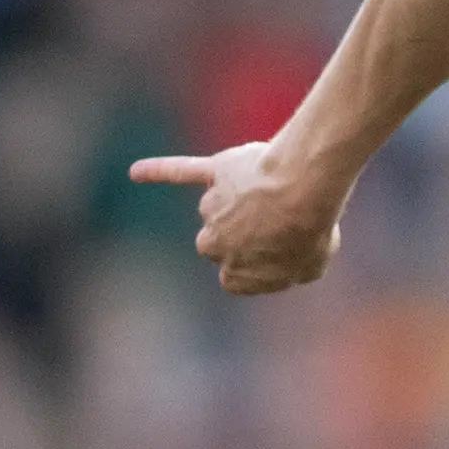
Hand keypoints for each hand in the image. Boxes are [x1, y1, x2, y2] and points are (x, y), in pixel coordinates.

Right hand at [124, 140, 344, 295]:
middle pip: (220, 241)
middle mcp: (214, 245)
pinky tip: (136, 173)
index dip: (261, 259)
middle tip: (277, 217)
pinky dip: (158, 171)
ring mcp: (211, 207)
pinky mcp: (214, 173)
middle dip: (242, 230)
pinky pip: (181, 172)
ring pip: (218, 205)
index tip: (280, 248)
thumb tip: (283, 258)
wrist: (303, 189)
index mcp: (234, 277)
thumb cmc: (310, 230)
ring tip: (277, 192)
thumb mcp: (312, 266)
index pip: (236, 276)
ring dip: (243, 198)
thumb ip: (291, 268)